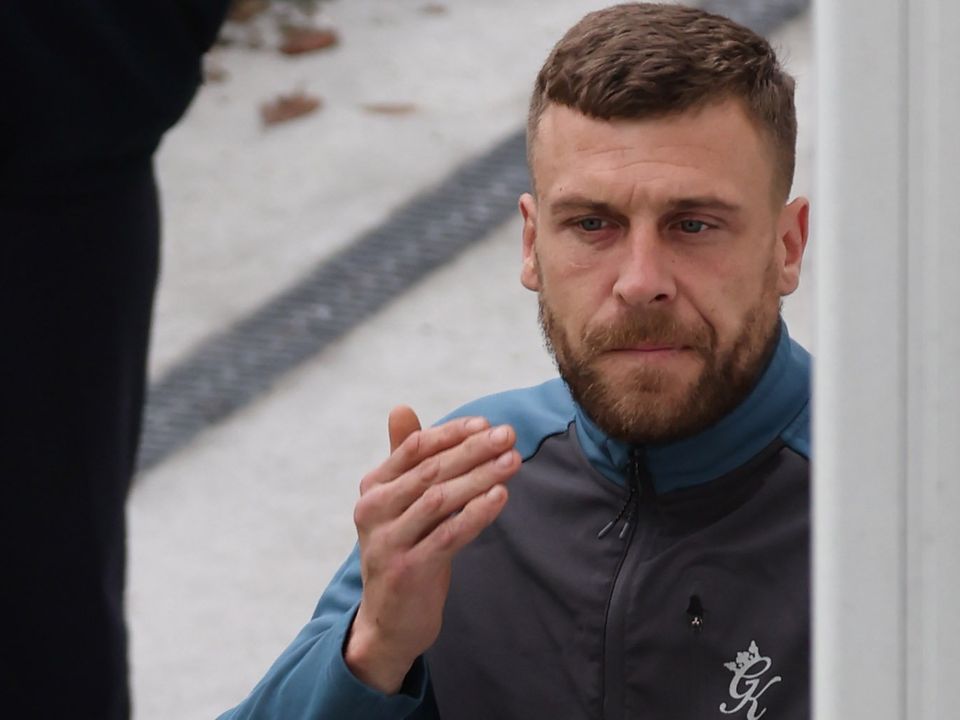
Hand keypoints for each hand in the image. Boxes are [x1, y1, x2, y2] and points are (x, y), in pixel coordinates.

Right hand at [344, 405, 518, 693]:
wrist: (389, 620)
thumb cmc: (403, 549)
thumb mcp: (399, 503)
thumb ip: (404, 458)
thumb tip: (401, 407)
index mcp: (373, 488)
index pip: (415, 448)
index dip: (452, 433)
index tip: (486, 423)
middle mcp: (373, 511)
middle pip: (431, 470)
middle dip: (474, 450)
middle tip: (509, 435)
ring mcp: (388, 542)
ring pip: (440, 500)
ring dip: (480, 477)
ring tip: (513, 461)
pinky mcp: (408, 570)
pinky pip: (448, 535)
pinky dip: (476, 514)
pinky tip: (500, 497)